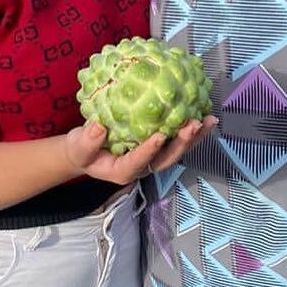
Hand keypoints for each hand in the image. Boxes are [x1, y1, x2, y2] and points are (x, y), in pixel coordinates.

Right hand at [64, 117, 217, 184]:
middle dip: (181, 144)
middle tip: (193, 125)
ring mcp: (153, 158)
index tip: (159, 136)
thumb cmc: (82, 150)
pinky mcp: (159, 148)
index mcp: (122, 171)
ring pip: (177, 151)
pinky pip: (178, 139)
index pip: (137, 163)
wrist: (88, 149)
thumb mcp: (78, 148)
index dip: (149, 151)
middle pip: (166, 159)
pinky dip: (192, 130)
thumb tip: (98, 127)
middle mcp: (142, 167)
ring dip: (194, 137)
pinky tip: (204, 115)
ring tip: (208, 120)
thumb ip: (87, 142)